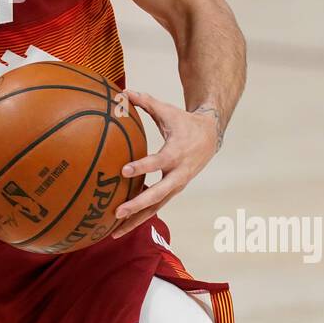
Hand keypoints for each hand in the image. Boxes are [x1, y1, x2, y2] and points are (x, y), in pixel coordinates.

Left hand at [110, 90, 218, 239]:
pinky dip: (140, 217)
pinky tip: (120, 226)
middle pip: (157, 194)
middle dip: (137, 205)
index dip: (142, 167)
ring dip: (136, 220)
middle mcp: (177, 174)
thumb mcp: (167, 111)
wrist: (210, 138)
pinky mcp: (173, 191)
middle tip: (117, 211)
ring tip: (113, 232)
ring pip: (156, 207)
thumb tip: (124, 90)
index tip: (124, 170)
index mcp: (176, 153)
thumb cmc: (184, 122)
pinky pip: (155, 207)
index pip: (157, 163)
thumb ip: (146, 102)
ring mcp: (176, 186)